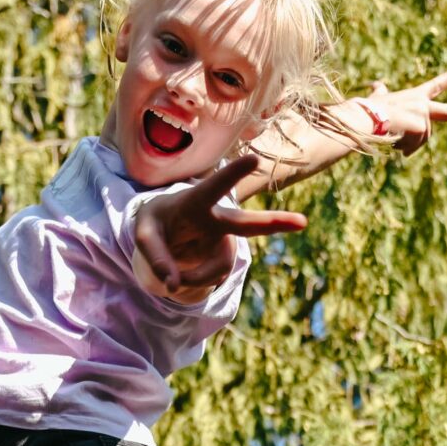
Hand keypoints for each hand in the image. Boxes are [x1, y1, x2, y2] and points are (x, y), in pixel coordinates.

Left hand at [131, 155, 306, 296]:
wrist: (164, 231)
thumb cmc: (155, 222)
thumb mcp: (144, 233)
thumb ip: (155, 256)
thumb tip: (173, 285)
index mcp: (196, 200)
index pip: (215, 186)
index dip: (233, 174)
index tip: (255, 159)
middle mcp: (216, 217)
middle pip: (247, 223)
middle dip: (274, 222)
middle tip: (302, 223)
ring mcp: (224, 239)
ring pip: (223, 264)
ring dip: (196, 276)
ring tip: (172, 278)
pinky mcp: (224, 256)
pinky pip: (213, 276)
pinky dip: (195, 280)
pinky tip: (182, 273)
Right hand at [360, 66, 446, 154]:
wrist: (365, 117)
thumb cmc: (369, 109)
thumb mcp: (379, 98)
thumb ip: (382, 93)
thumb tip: (378, 85)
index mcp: (415, 97)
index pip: (436, 86)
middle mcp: (423, 105)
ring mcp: (424, 116)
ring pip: (420, 141)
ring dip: (405, 144)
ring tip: (391, 135)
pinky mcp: (422, 127)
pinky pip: (412, 147)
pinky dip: (401, 148)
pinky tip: (392, 140)